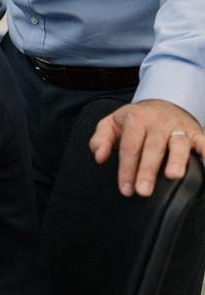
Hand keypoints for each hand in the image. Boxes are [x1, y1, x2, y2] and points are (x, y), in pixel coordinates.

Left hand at [89, 99, 204, 196]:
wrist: (162, 104)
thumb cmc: (134, 120)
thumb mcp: (111, 124)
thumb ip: (101, 139)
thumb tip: (99, 157)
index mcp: (136, 119)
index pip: (130, 147)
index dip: (126, 168)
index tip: (125, 189)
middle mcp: (158, 123)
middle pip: (152, 148)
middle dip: (147, 170)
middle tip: (143, 191)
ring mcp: (179, 128)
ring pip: (178, 144)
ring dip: (176, 160)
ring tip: (173, 176)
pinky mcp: (196, 134)